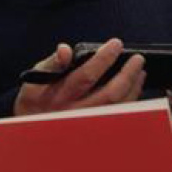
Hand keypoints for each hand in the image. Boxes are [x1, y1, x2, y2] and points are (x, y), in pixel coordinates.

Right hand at [14, 38, 146, 116]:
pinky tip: (134, 89)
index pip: (86, 75)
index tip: (116, 44)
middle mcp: (75, 111)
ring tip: (140, 72)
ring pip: (117, 108)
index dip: (104, 58)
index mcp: (60, 94)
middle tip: (137, 59)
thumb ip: (52, 62)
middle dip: (127, 75)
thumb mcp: (35, 78)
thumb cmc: (35, 99)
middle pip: (109, 94)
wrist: (31, 127)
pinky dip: (130, 101)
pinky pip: (118, 116)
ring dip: (132, 89)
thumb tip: (65, 50)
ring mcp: (87, 122)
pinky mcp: (95, 128)